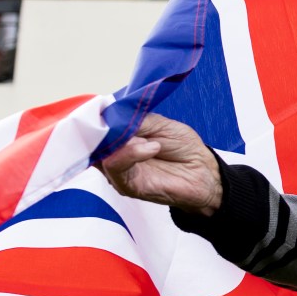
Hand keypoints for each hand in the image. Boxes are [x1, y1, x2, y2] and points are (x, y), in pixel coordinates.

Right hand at [99, 113, 222, 215]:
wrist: (203, 172)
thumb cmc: (183, 148)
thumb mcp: (159, 124)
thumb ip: (134, 120)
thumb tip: (112, 118)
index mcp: (119, 139)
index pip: (95, 126)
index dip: (98, 116)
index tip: (110, 109)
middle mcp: (113, 155)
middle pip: (93, 140)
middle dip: (109, 129)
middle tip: (130, 124)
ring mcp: (118, 171)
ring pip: (102, 153)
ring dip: (123, 142)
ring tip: (149, 141)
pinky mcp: (126, 186)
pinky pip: (115, 166)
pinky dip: (132, 153)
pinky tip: (152, 148)